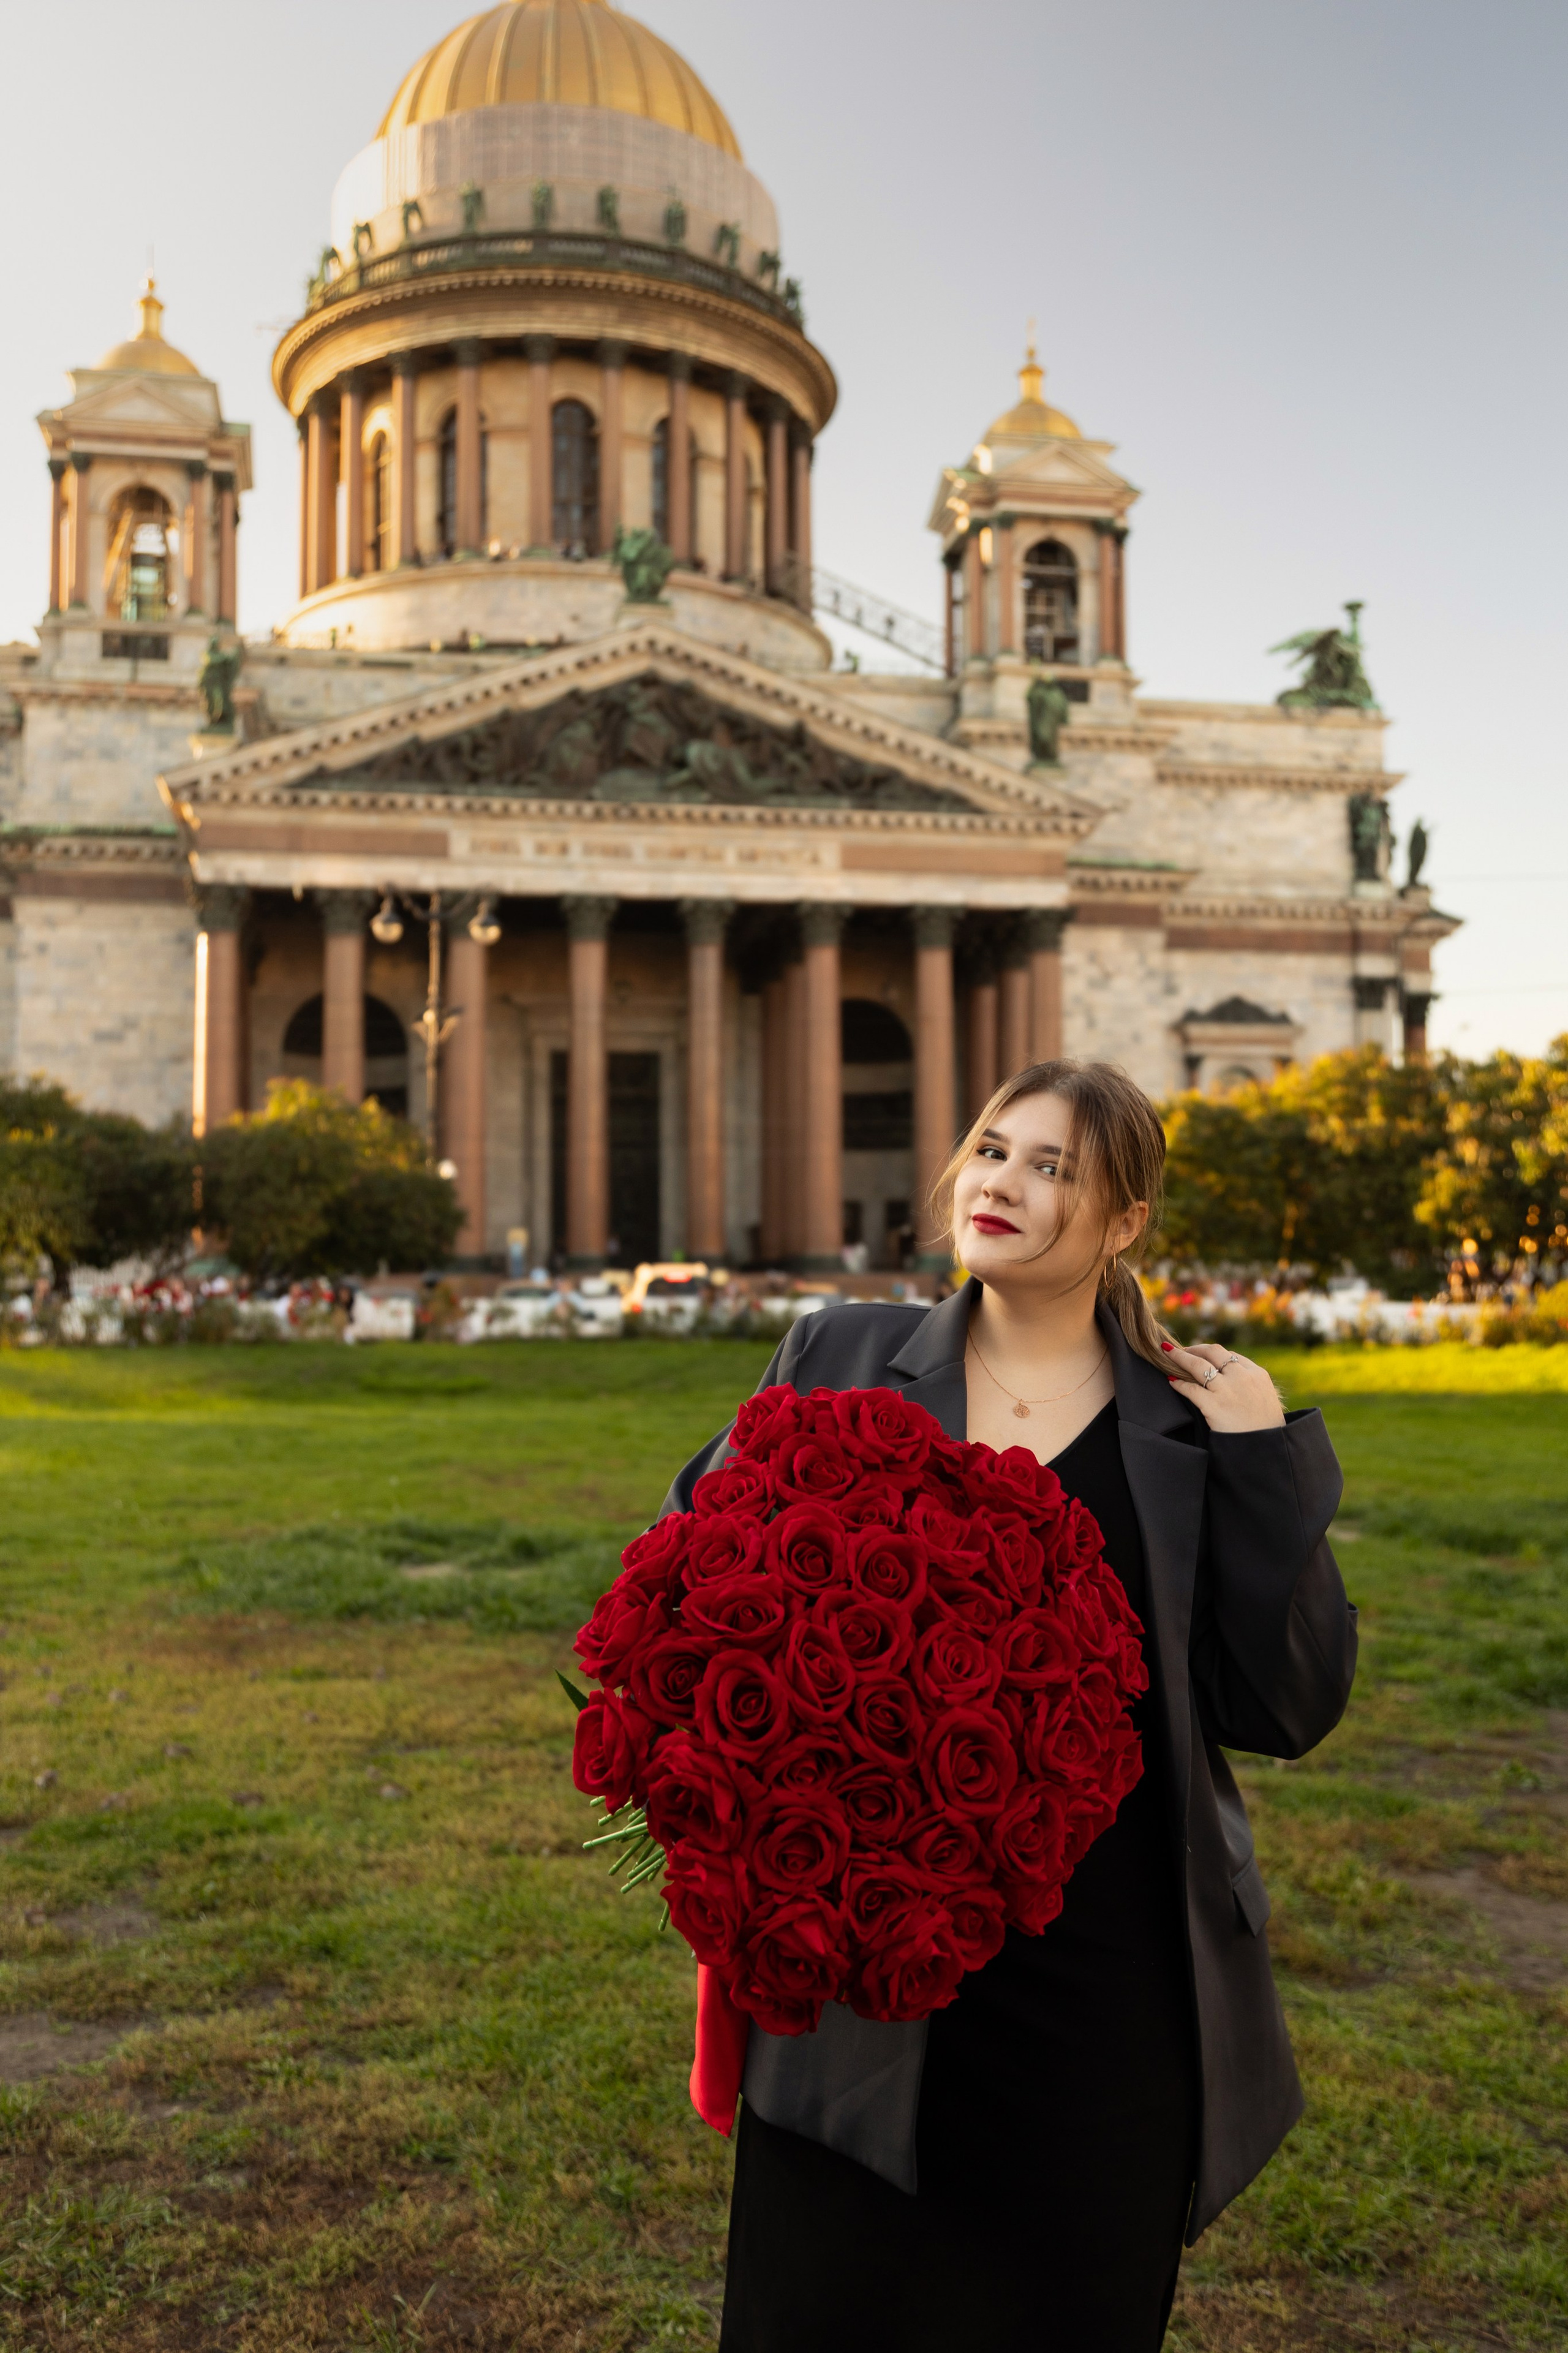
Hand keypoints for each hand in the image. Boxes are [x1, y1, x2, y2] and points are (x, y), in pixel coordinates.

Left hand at [1161, 1340, 1284, 1431]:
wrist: (1266, 1448)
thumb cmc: (1266, 1428)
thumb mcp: (1266, 1398)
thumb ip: (1250, 1385)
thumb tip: (1229, 1378)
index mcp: (1257, 1374)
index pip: (1230, 1355)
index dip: (1212, 1353)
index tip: (1201, 1354)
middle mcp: (1241, 1377)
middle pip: (1213, 1352)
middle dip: (1194, 1348)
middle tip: (1181, 1350)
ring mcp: (1226, 1390)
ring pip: (1197, 1365)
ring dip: (1179, 1356)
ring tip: (1167, 1353)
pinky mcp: (1213, 1405)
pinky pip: (1190, 1389)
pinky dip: (1178, 1383)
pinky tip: (1171, 1381)